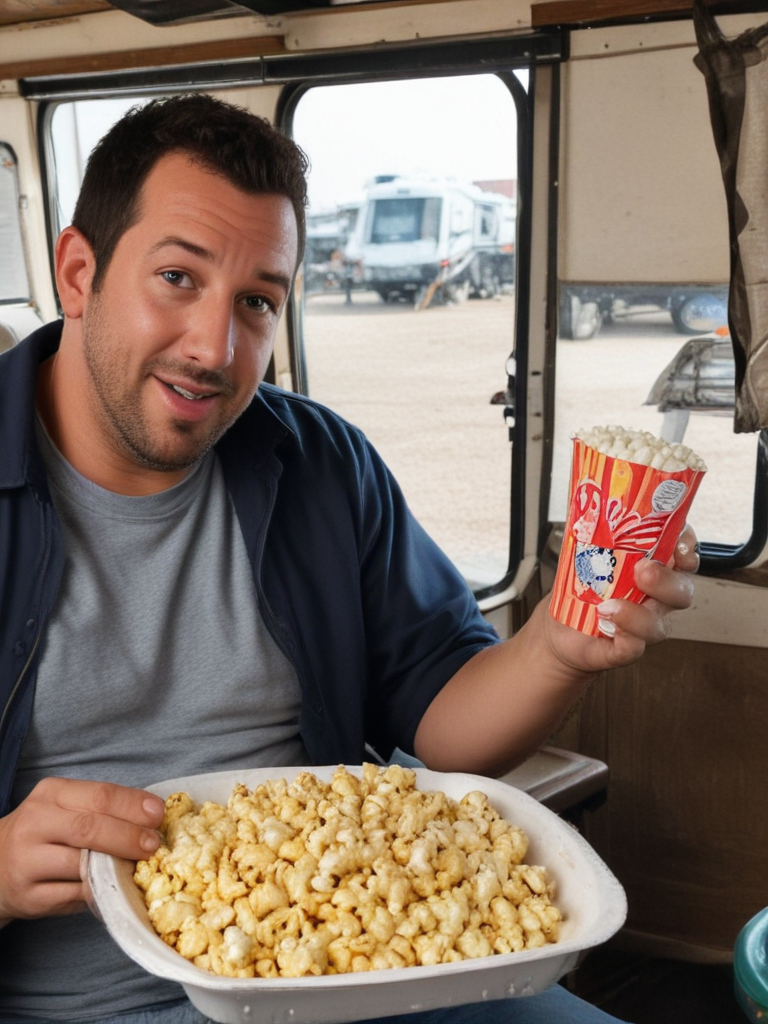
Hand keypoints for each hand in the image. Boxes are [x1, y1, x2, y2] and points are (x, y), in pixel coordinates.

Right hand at [0, 778, 163, 923]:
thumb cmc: (45, 832)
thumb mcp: (65, 807)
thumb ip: (101, 809)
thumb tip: (151, 816)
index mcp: (51, 794)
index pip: (99, 795)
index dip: (132, 805)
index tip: (158, 814)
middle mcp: (35, 823)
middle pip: (90, 828)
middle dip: (128, 836)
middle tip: (153, 844)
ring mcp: (28, 861)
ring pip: (81, 864)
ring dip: (116, 866)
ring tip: (137, 866)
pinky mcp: (28, 895)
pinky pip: (74, 895)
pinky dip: (99, 892)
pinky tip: (114, 888)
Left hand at [544, 522, 698, 674]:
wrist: (559, 628)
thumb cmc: (579, 588)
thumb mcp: (584, 552)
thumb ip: (594, 530)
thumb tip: (590, 502)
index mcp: (654, 568)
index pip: (684, 553)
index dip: (687, 547)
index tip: (679, 544)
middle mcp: (656, 598)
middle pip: (682, 590)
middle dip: (666, 580)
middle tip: (643, 570)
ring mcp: (643, 624)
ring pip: (659, 624)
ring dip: (637, 614)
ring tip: (607, 605)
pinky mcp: (625, 648)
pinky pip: (635, 648)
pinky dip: (625, 638)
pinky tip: (608, 626)